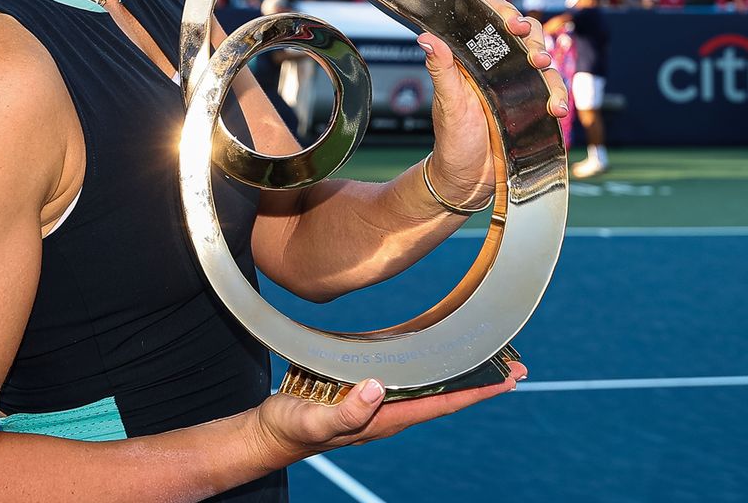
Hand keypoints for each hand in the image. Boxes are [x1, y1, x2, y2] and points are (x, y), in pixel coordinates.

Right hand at [254, 362, 525, 460]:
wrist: (272, 432)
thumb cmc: (292, 427)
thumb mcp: (315, 419)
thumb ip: (347, 409)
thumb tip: (378, 388)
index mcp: (386, 418)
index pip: (442, 403)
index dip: (476, 390)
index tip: (507, 379)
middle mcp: (391, 411)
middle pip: (446, 395)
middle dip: (480, 382)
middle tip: (515, 367)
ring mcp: (380, 403)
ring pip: (430, 386)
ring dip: (460, 373)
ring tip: (486, 359)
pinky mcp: (365, 391)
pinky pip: (407, 376)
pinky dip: (429, 365)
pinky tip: (433, 354)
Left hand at [418, 0, 569, 203]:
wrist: (472, 180)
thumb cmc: (454, 141)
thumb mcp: (448, 105)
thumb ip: (442, 72)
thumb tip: (426, 38)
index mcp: (464, 56)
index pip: (459, 13)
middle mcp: (489, 61)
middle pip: (508, 22)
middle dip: (517, 18)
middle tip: (520, 28)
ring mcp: (513, 78)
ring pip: (535, 48)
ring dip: (541, 49)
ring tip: (540, 62)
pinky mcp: (532, 99)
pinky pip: (551, 84)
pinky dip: (557, 91)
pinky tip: (555, 106)